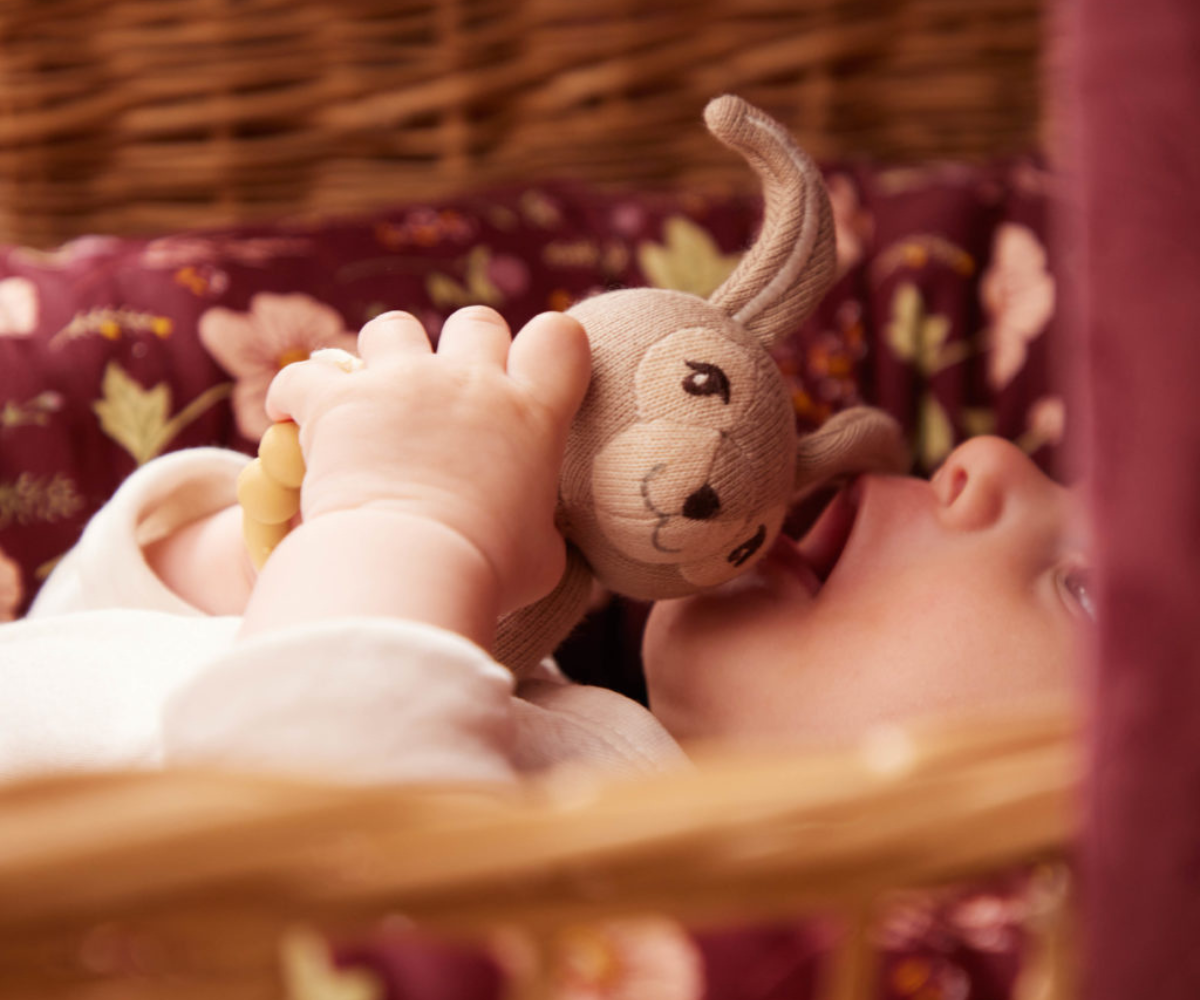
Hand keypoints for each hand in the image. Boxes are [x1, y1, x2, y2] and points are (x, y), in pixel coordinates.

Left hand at [265, 306, 590, 613]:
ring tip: (372, 398)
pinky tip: (292, 418)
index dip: (545, 349)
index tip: (525, 379)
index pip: (559, 337)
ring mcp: (404, 382)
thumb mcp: (542, 556)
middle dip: (462, 349)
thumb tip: (539, 533)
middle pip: (476, 322)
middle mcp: (471, 382)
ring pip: (394, 328)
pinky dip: (296, 395)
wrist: (409, 571)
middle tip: (446, 399)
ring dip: (384, 356)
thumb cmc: (484, 574)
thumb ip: (544, 528)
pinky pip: (305, 373)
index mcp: (532, 414)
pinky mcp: (338, 399)